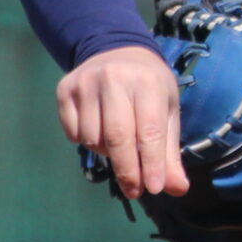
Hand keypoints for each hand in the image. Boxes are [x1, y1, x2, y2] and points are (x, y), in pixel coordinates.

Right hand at [58, 44, 189, 199]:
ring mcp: (85, 83)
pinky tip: (98, 129)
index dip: (151, 164)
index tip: (154, 188)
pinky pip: (73, 133)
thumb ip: (170, 152)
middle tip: (134, 190)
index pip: (149, 131)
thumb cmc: (149, 87)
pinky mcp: (64, 89)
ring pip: (92, 139)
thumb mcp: (166, 112)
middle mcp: (114, 78)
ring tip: (118, 143)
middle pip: (118, 138)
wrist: (117, 51)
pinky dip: (86, 142)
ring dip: (106, 154)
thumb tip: (177, 189)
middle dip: (127, 171)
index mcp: (147, 82)